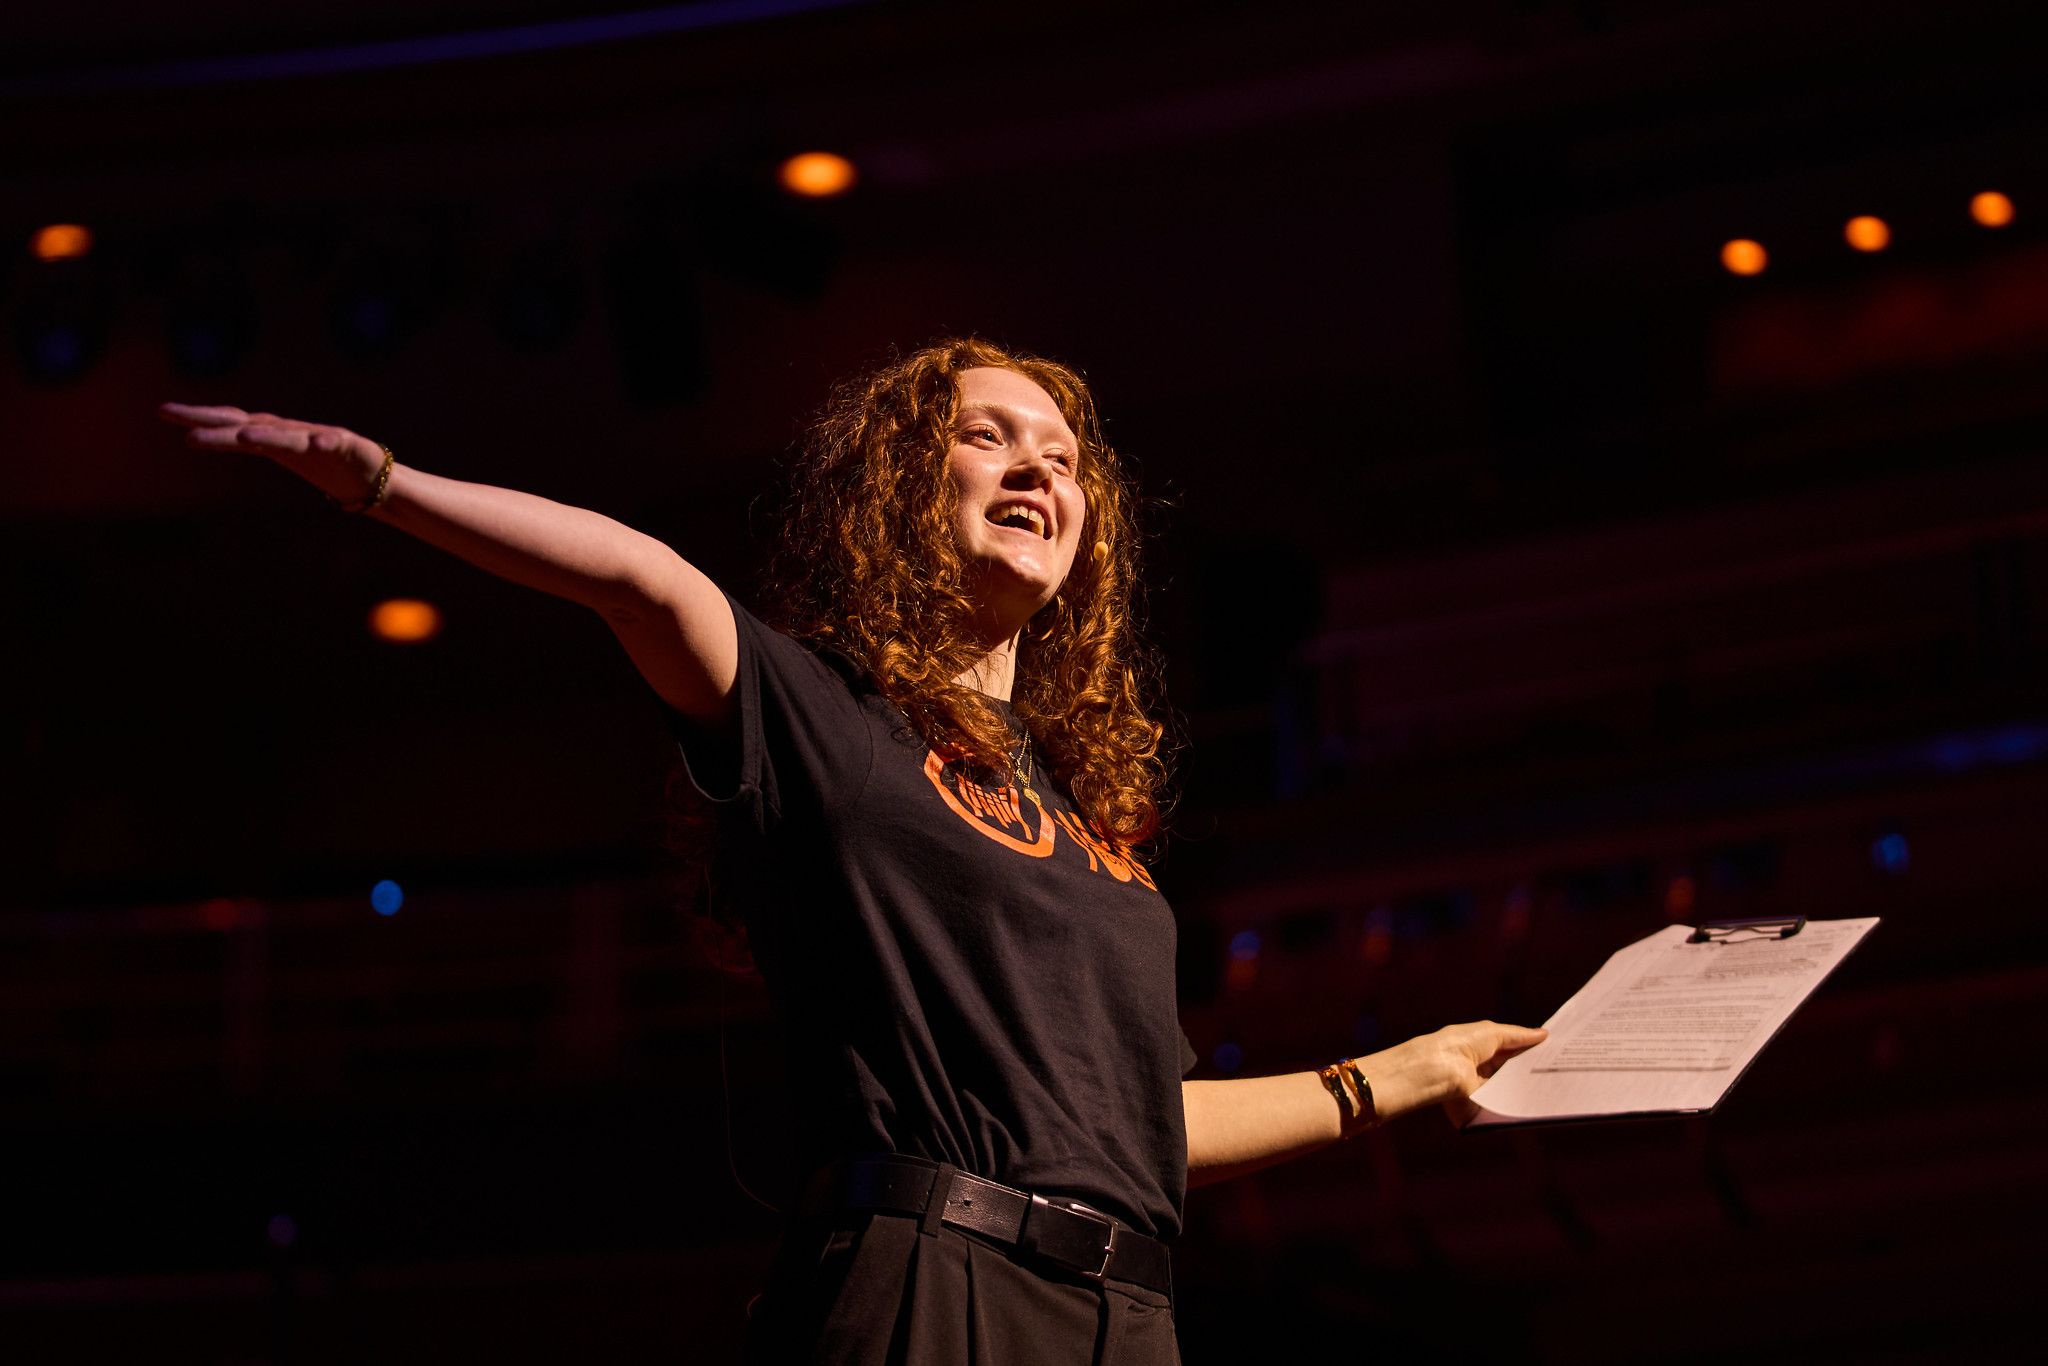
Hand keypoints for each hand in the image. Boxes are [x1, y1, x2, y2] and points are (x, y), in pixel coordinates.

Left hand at [159, 403, 388, 505]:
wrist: (375, 477)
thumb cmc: (327, 467)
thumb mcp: (283, 455)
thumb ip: (249, 443)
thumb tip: (198, 436)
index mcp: (273, 437)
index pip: (230, 423)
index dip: (199, 417)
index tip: (163, 411)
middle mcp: (291, 432)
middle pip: (249, 425)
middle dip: (218, 423)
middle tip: (184, 425)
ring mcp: (319, 437)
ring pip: (289, 437)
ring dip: (269, 435)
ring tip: (245, 437)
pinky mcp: (349, 447)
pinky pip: (334, 443)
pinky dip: (325, 441)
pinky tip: (317, 443)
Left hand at [1364, 1020, 1548, 1128]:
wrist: (1439, 1069)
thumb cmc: (1460, 1044)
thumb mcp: (1493, 1034)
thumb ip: (1519, 1036)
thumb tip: (1544, 1034)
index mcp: (1482, 1048)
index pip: (1512, 1052)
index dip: (1532, 1053)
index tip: (1557, 1054)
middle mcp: (1482, 1069)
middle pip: (1514, 1072)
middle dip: (1535, 1072)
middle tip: (1563, 1072)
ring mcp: (1482, 1088)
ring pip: (1511, 1090)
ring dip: (1529, 1090)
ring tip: (1557, 1087)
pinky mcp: (1481, 1106)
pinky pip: (1503, 1106)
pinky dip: (1518, 1104)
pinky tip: (1540, 1102)